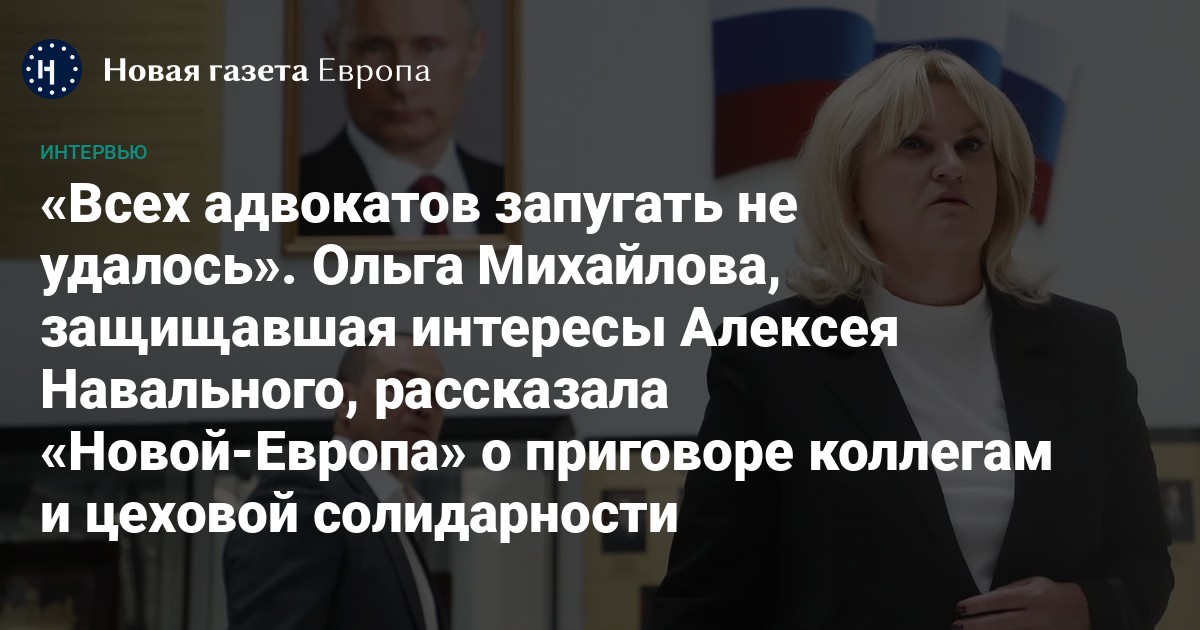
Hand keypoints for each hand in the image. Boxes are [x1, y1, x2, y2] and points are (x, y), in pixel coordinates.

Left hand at [952, 577, 1089, 629]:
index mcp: (1030, 596)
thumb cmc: (1054, 594)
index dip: (977, 605)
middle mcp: (1034, 615)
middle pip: (1000, 622)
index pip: (998, 600)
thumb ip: (1010, 589)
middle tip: (957, 625)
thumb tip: (987, 598)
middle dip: (976, 625)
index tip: (960, 608)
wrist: (1086, 611)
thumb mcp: (1033, 583)